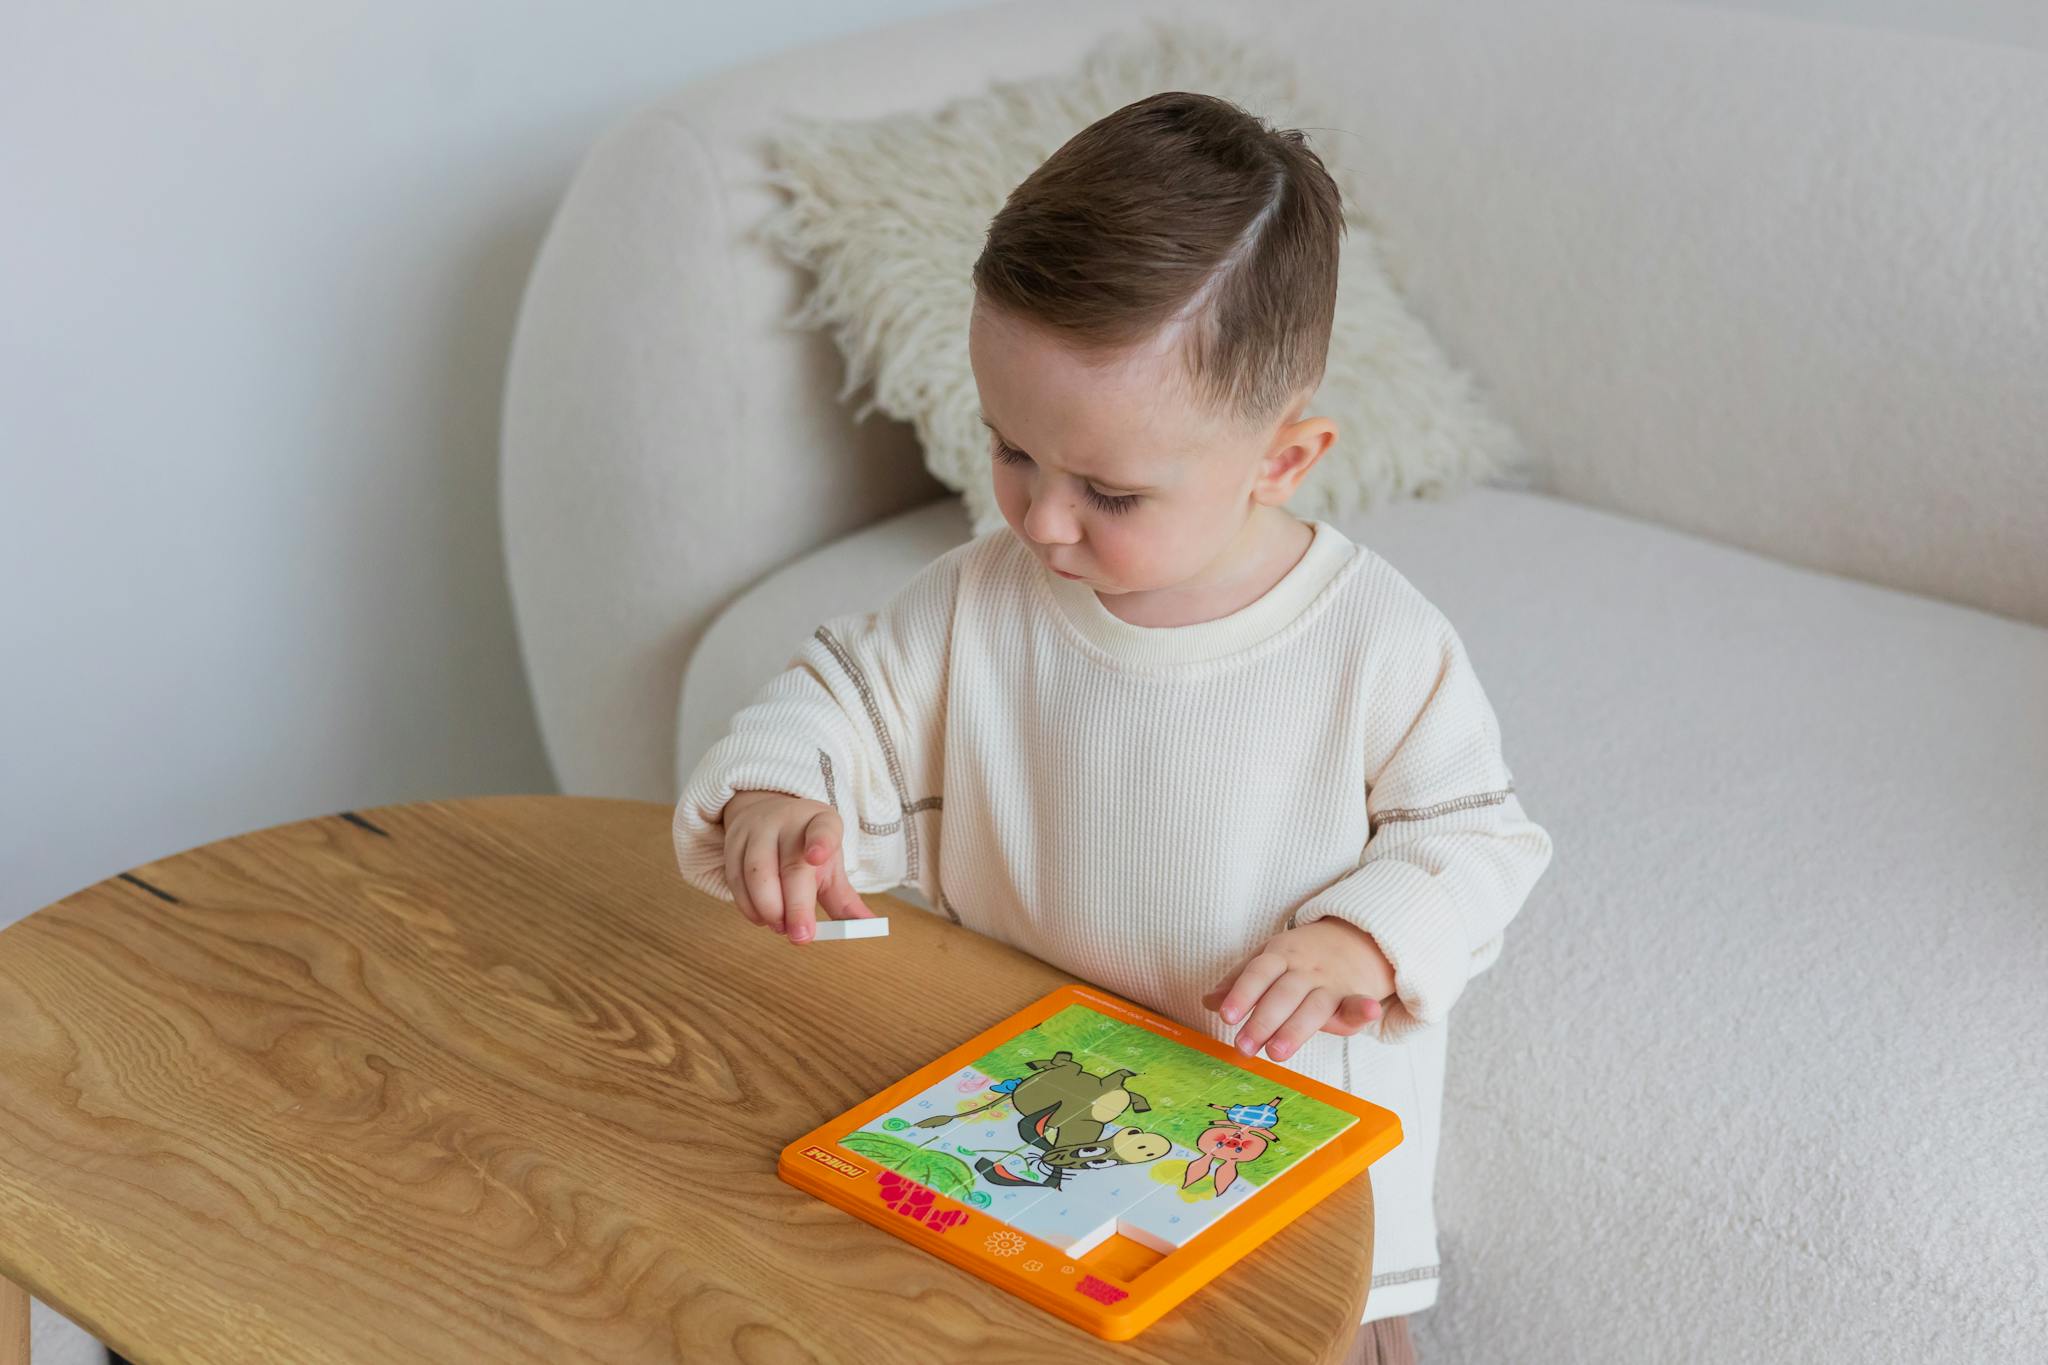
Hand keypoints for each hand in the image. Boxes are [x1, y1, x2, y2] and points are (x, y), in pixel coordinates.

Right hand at [718, 789, 877, 943]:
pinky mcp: (732, 843)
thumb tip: (869, 927)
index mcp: (821, 822)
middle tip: (801, 937)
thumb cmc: (804, 848)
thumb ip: (844, 899)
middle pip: (791, 865)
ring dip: (769, 909)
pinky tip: (762, 918)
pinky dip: (748, 906)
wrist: (767, 816)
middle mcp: (788, 821)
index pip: (824, 829)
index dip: (821, 843)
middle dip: (795, 906)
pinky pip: (736, 879)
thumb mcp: (829, 866)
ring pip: (757, 873)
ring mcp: (757, 830)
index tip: (818, 858)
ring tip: (782, 927)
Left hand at [1201, 919, 1395, 1061]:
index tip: (1226, 1016)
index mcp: (1281, 955)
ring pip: (1314, 1006)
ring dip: (1296, 1028)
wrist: (1358, 937)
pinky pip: (1359, 1003)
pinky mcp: (1356, 997)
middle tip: (1243, 1047)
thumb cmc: (1304, 957)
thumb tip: (1209, 1001)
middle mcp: (1306, 969)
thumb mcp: (1269, 959)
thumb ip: (1240, 980)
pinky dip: (1364, 1008)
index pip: (1258, 972)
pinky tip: (1369, 1011)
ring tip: (1276, 1052)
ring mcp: (1332, 983)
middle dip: (1263, 1021)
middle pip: (1283, 994)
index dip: (1242, 993)